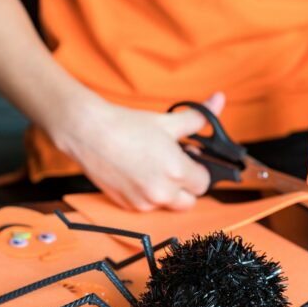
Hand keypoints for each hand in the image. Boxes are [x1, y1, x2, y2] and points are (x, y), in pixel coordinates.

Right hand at [50, 92, 225, 210]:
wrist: (88, 132)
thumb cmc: (127, 125)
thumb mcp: (167, 120)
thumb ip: (197, 117)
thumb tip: (219, 99)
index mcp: (177, 171)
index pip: (204, 183)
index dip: (199, 169)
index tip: (190, 159)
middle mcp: (162, 192)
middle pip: (190, 201)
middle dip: (187, 186)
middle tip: (174, 166)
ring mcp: (144, 202)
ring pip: (168, 205)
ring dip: (167, 192)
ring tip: (152, 167)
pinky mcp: (127, 206)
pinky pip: (147, 206)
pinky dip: (147, 195)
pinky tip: (136, 174)